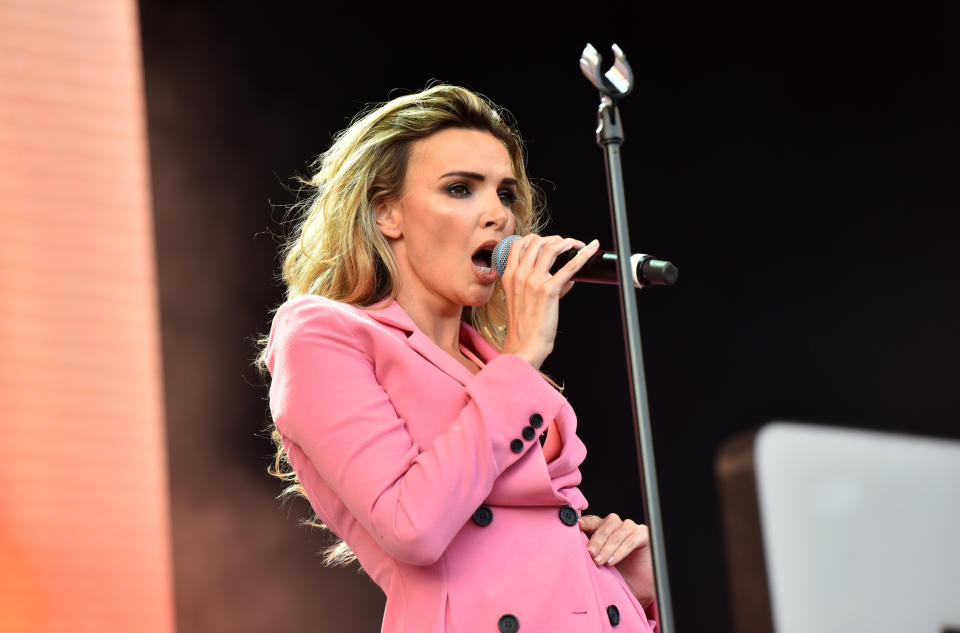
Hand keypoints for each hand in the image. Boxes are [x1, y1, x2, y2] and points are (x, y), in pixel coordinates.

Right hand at [499, 234, 599, 368]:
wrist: (525, 345)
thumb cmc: (524, 327)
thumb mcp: (520, 300)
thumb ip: (537, 284)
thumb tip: (563, 277)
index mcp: (509, 275)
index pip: (519, 244)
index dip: (535, 238)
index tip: (548, 241)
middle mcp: (519, 275)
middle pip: (537, 242)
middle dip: (555, 239)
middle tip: (567, 244)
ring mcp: (533, 281)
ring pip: (552, 248)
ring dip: (568, 242)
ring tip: (577, 245)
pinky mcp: (549, 289)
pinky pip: (570, 266)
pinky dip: (583, 255)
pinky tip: (591, 249)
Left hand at [579, 513, 654, 608]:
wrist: (638, 589)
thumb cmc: (617, 576)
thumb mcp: (598, 566)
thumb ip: (587, 555)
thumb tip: (569, 553)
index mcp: (604, 530)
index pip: (594, 521)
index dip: (586, 522)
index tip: (577, 526)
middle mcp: (618, 527)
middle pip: (608, 522)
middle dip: (598, 538)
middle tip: (590, 553)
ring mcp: (632, 530)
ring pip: (620, 529)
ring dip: (608, 545)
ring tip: (600, 561)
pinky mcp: (644, 536)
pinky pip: (633, 538)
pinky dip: (622, 549)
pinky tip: (613, 561)